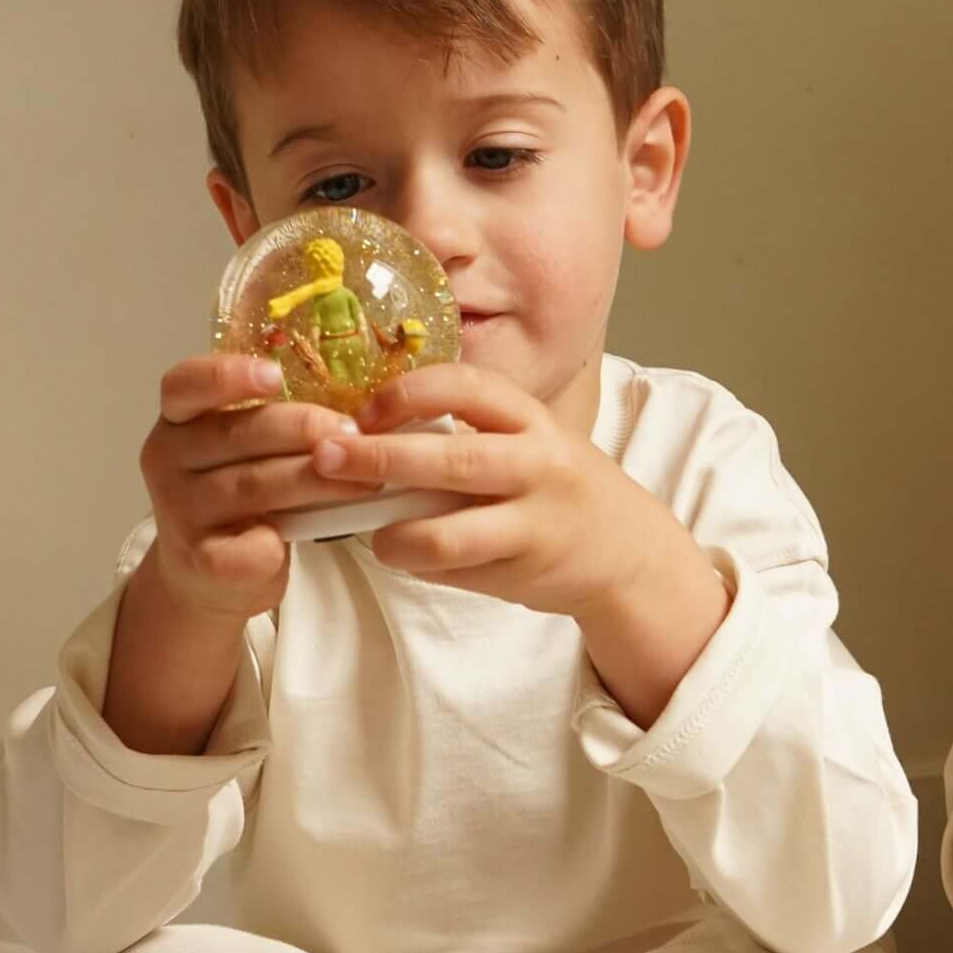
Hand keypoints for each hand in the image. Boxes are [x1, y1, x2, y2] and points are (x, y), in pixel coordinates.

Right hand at [139, 353, 366, 623]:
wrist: (205, 577)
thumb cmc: (237, 502)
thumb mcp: (240, 453)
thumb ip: (271, 426)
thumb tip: (349, 413)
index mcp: (177, 421)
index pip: (187, 385)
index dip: (229, 375)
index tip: (275, 376)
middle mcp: (167, 460)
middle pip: (239, 434)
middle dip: (305, 430)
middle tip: (354, 435)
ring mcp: (180, 511)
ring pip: (255, 486)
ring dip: (317, 482)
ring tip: (363, 482)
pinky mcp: (201, 558)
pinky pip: (252, 546)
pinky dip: (285, 540)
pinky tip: (309, 535)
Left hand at [302, 364, 693, 618]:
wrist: (627, 550)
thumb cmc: (557, 488)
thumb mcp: (527, 441)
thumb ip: (467, 433)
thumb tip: (372, 432)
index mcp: (530, 417)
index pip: (465, 385)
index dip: (408, 392)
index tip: (364, 409)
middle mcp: (538, 461)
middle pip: (448, 458)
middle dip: (377, 458)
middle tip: (326, 457)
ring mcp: (534, 518)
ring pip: (447, 530)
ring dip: (394, 533)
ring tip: (373, 534)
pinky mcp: (526, 566)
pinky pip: (457, 567)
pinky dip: (422, 564)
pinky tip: (410, 556)